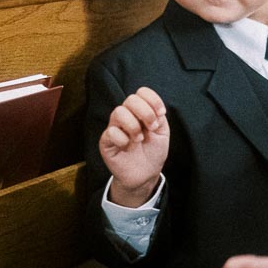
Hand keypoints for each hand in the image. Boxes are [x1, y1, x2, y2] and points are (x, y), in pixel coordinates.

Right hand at [99, 87, 169, 205]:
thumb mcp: (162, 132)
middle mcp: (126, 116)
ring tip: (139, 139)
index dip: (153, 99)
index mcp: (140, 111)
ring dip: (134, 126)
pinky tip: (128, 147)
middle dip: (145, 112)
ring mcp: (114, 127)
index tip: (161, 113)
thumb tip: (154, 108)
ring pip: (119, 112)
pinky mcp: (106, 141)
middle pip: (130, 99)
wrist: (145, 174)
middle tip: (152, 128)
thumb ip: (159, 116)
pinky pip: (111, 132)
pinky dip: (123, 140)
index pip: (141, 92)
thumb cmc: (152, 151)